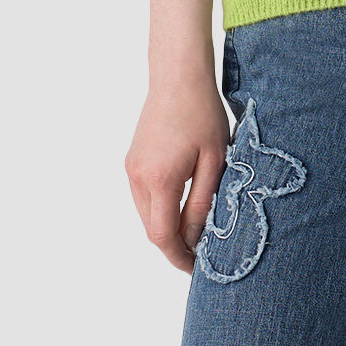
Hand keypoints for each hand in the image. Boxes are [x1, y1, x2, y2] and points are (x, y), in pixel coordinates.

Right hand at [125, 69, 229, 272]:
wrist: (178, 77)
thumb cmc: (202, 114)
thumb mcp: (214, 160)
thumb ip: (202, 202)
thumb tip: (194, 237)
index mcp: (160, 180)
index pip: (162, 236)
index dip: (178, 257)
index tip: (196, 268)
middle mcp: (138, 177)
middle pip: (151, 229)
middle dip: (174, 246)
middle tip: (200, 253)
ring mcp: (131, 168)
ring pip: (145, 214)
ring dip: (166, 227)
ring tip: (195, 231)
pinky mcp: (131, 161)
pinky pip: (143, 197)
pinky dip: (159, 209)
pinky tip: (181, 205)